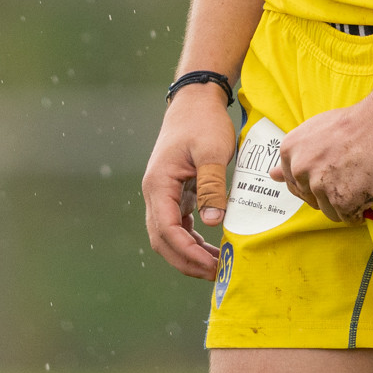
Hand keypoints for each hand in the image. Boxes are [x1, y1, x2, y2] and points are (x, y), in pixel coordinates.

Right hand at [142, 86, 236, 277]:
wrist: (196, 99)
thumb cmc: (204, 121)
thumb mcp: (211, 151)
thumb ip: (211, 187)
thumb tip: (212, 223)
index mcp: (159, 183)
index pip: (166, 229)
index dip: (186, 252)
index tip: (211, 265)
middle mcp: (155, 191)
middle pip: (162, 240)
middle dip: (186, 261)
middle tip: (216, 273)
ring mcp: (163, 193)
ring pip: (168, 236)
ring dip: (189, 254)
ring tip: (216, 265)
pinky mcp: (174, 192)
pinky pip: (177, 225)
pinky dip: (191, 240)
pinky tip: (211, 247)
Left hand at [271, 100, 372, 221]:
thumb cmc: (352, 124)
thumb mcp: (314, 132)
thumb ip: (294, 156)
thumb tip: (272, 175)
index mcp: (289, 151)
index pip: (295, 185)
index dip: (316, 181)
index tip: (332, 171)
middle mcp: (300, 169)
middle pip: (311, 199)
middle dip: (330, 193)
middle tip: (348, 173)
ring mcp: (319, 185)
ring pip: (330, 211)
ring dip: (345, 203)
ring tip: (358, 179)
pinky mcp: (341, 200)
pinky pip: (348, 218)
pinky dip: (359, 210)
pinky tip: (367, 189)